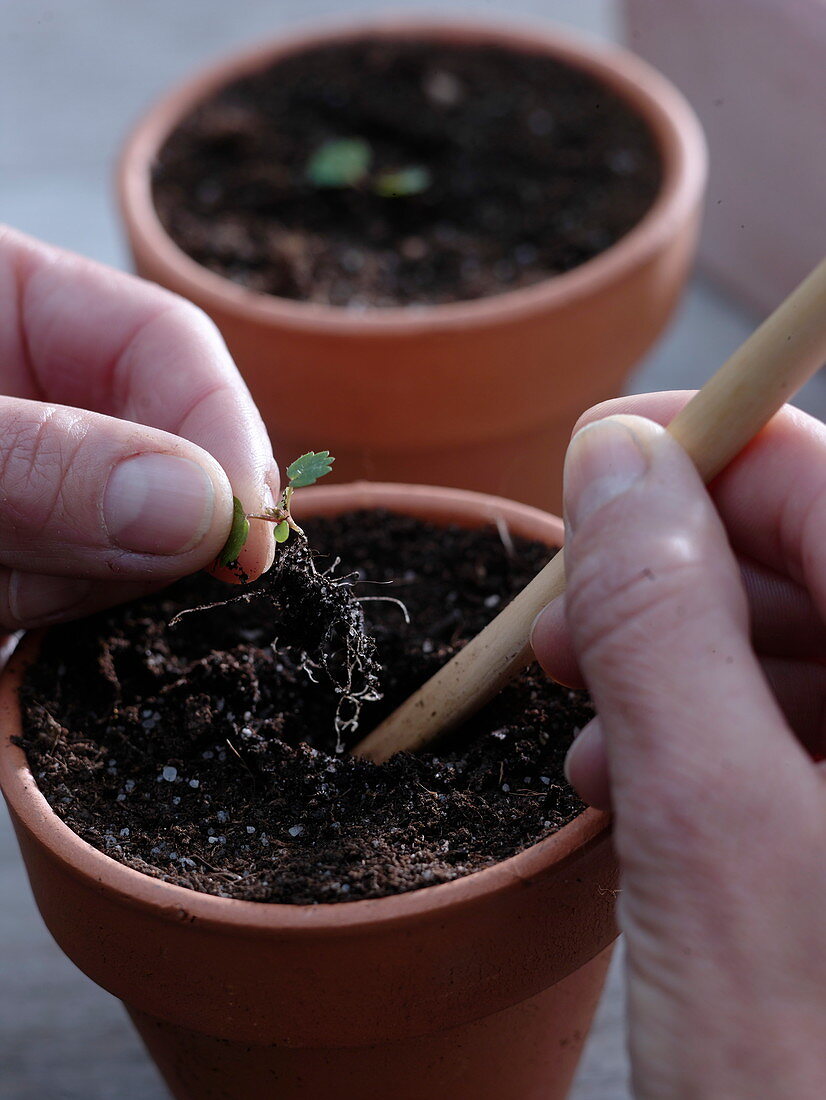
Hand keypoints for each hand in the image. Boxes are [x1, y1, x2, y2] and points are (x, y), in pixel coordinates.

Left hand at [0, 226, 278, 637]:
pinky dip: (55, 645)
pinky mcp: (14, 580)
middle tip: (92, 587)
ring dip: (76, 597)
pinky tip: (0, 642)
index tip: (251, 535)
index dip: (224, 430)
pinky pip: (74, 619)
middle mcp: (36, 405)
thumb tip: (207, 510)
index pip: (166, 344)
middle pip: (162, 459)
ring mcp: (29, 498)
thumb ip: (43, 462)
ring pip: (123, 557)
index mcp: (8, 309)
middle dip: (149, 536)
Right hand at [531, 395, 825, 1098]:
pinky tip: (638, 785)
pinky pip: (796, 731)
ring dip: (673, 668)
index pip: (820, 478)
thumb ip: (663, 628)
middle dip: (666, 578)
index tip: (588, 465)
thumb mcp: (715, 840)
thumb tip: (615, 462)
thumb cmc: (811, 1090)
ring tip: (589, 734)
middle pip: (805, 557)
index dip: (700, 449)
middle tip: (561, 629)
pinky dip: (704, 739)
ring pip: (792, 646)